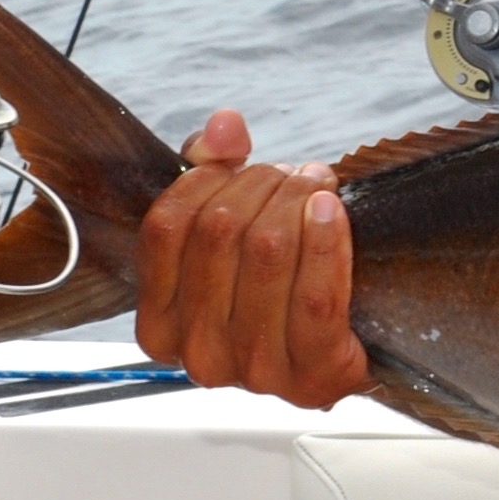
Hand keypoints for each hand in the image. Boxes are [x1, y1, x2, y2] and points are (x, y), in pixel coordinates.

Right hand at [133, 107, 368, 405]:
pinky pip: (316, 294)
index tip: (247, 165)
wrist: (340, 354)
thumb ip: (212, 172)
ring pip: (268, 253)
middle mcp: (197, 354)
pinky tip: (333, 211)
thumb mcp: (227, 236)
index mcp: (158, 325)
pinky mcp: (312, 374)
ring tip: (318, 189)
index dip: (208, 179)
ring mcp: (253, 370)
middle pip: (220, 233)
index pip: (165, 227)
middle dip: (264, 185)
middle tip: (297, 175)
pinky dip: (328, 242)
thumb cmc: (275, 291)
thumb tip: (224, 125)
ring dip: (299, 203)